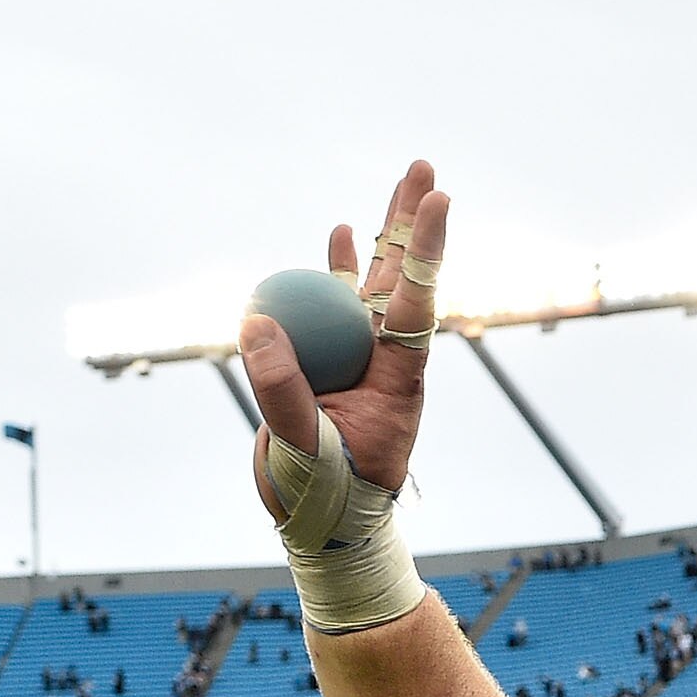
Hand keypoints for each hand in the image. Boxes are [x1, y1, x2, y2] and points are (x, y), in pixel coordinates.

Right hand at [242, 160, 450, 516]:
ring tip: (400, 187)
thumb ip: (282, 391)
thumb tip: (257, 321)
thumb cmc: (326, 499)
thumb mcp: (304, 450)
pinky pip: (334, 307)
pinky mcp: (332, 364)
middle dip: (412, 224)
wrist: (324, 528)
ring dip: (380, 236)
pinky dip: (333, 271)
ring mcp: (361, 359)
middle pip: (402, 279)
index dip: (425, 250)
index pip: (414, 303)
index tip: (439, 199)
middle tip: (425, 168)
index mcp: (397, 381)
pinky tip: (336, 233)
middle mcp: (386, 360)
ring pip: (371, 285)